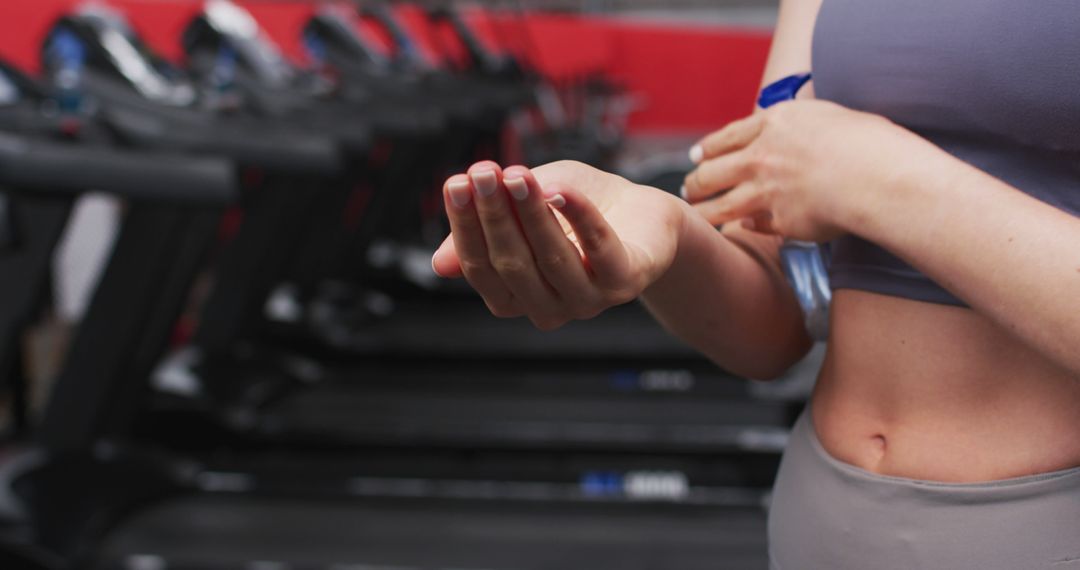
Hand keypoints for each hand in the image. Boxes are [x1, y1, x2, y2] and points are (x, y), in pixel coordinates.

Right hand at [432, 160, 684, 329]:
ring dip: (531, 212)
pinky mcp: (626, 281)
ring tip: (516, 175)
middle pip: (512, 263)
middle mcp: (547, 308)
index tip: (457, 183)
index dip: (466, 225)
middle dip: (495, 214)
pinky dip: (579, 217)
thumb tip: (440, 264)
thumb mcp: (521, 214)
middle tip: (483, 171)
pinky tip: (560, 189)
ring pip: (552, 257)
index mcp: (514, 297)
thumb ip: (486, 234)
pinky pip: (599, 248)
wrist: (639, 212)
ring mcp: (588, 300)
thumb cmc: (574, 210)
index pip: (480, 267)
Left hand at [683, 99, 922, 241]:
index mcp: (773, 124)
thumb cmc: (866, 142)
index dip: (707, 149)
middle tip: (690, 187)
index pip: (726, 138)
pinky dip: (748, 226)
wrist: (879, 176)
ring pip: (719, 206)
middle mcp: (761, 157)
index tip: (696, 156)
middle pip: (711, 172)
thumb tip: (781, 130)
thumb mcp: (824, 117)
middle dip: (695, 181)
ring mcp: (766, 191)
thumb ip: (794, 127)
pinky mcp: (778, 221)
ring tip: (697, 214)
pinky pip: (753, 225)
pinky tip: (742, 227)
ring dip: (703, 211)